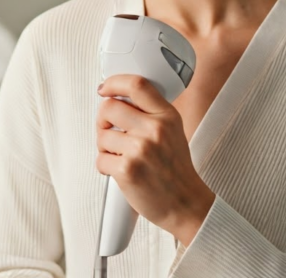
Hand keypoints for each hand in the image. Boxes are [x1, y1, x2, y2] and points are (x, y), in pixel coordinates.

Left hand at [96, 74, 215, 245]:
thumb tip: (117, 98)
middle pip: (109, 107)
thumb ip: (150, 113)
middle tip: (109, 130)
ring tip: (121, 156)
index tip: (105, 88)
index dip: (114, 82)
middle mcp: (155, 129)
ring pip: (102, 135)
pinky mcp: (127, 170)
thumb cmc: (176, 170)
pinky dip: (105, 166)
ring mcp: (140, 149)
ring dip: (105, 147)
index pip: (137, 85)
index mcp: (167, 116)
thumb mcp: (173, 131)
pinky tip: (119, 171)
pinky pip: (100, 159)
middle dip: (103, 119)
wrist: (185, 203)